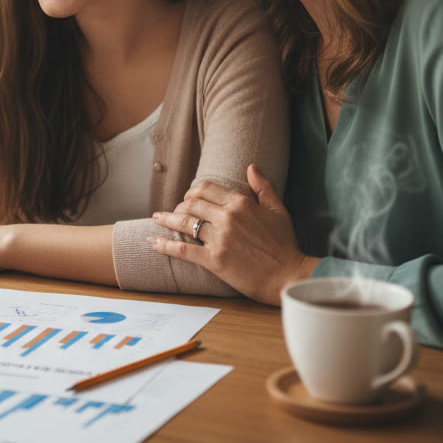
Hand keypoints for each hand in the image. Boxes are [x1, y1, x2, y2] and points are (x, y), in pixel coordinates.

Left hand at [150, 164, 319, 304]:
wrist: (288, 275)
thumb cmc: (285, 244)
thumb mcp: (278, 210)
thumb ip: (264, 187)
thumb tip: (251, 167)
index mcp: (241, 203)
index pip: (206, 188)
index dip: (193, 191)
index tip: (189, 197)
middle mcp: (227, 217)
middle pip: (192, 203)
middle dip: (180, 205)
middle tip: (174, 210)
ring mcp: (219, 239)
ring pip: (184, 223)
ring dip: (167, 220)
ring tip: (156, 218)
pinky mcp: (214, 260)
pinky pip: (183, 250)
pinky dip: (165, 245)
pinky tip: (153, 242)